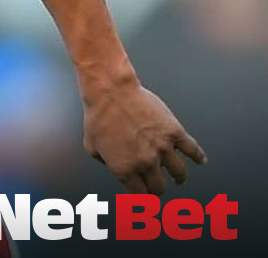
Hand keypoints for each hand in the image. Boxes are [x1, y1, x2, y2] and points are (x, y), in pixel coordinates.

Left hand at [83, 82, 206, 193]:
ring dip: (179, 178)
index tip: (146, 198)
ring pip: (179, 173)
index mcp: (124, 170)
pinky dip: (199, 157)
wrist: (110, 93)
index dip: (144, 198)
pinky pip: (193, 150)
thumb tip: (117, 169)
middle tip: (159, 187)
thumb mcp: (91, 147)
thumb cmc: (98, 117)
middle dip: (158, 189)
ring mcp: (162, 148)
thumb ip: (106, 164)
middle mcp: (145, 163)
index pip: (141, 195)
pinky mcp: (174, 132)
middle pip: (159, 187)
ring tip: (179, 178)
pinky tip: (201, 161)